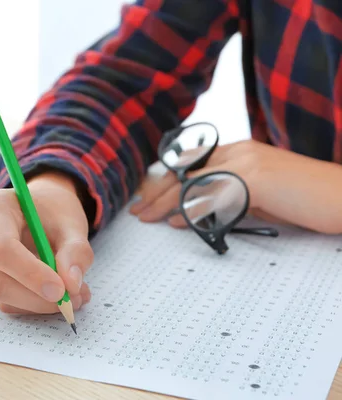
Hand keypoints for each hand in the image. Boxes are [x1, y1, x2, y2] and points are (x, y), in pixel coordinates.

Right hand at [0, 172, 92, 313]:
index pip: (1, 248)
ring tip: (72, 295)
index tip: (61, 290)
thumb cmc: (52, 211)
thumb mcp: (72, 223)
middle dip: (35, 297)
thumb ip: (76, 251)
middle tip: (71, 301)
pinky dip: (32, 304)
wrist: (38, 209)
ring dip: (38, 303)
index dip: (30, 274)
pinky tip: (54, 295)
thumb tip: (71, 285)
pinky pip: (3, 301)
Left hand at [129, 139, 341, 233]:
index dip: (167, 181)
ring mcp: (246, 163)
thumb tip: (192, 213)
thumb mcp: (258, 196)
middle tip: (139, 209)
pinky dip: (191, 210)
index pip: (191, 164)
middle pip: (185, 171)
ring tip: (147, 216)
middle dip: (157, 191)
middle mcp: (238, 151)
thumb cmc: (304, 199)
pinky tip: (176, 220)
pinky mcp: (255, 179)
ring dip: (166, 201)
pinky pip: (212, 195)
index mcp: (239, 151)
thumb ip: (227, 198)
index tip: (149, 197)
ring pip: (193, 183)